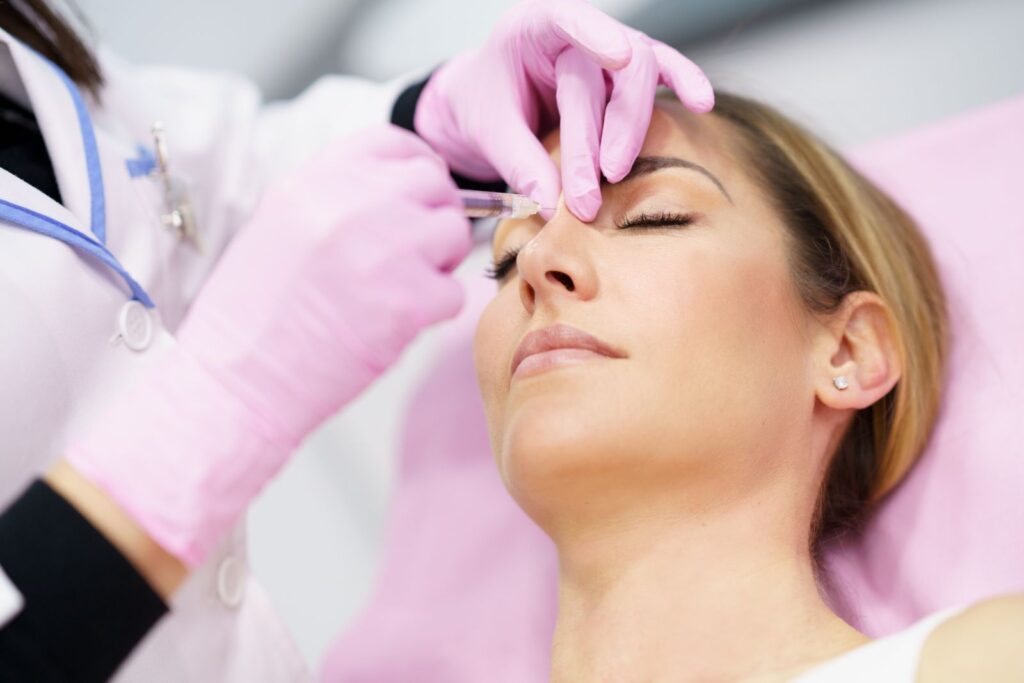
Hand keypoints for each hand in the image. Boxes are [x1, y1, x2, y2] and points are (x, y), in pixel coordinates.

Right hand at [67, 125, 470, 566]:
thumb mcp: (281, 226)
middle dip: (433, 217)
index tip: (415, 199)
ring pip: (455, 234)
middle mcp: (351, 204)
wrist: (234, 384)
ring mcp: (383, 250)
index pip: (396, 143)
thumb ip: (340, 198)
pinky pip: (455, 292)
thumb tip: (404, 191)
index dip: (416, 170)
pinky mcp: (408, 302)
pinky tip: (394, 325)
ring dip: (439, 264)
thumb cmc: (253, 316)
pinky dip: (435, 312)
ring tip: (399, 291)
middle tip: (413, 256)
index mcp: (314, 180)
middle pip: (435, 184)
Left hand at [414, 0, 714, 220]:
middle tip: (590, 189)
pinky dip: (683, 84)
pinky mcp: (626, 78)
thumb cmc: (487, 107)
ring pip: (642, 76)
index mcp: (534, 28)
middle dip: (607, 130)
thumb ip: (519, 164)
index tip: (617, 57)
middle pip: (615, 67)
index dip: (596, 34)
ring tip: (615, 175)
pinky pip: (663, 72)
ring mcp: (608, 53)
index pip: (569, 19)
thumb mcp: (489, 133)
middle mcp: (578, 34)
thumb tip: (548, 205)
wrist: (491, 108)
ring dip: (632, 130)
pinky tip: (701, 104)